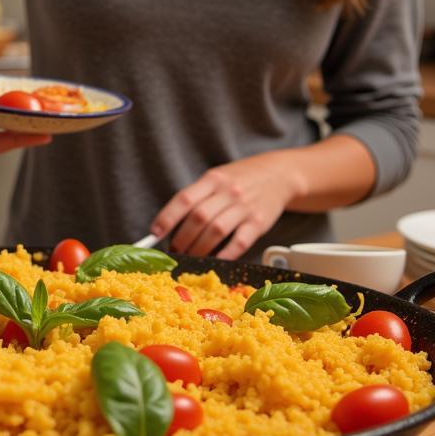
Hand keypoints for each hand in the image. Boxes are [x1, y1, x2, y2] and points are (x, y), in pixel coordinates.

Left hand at [149, 152, 298, 258]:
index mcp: (212, 179)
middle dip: (182, 238)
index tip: (155, 233)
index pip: (184, 199)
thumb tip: (170, 222)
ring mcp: (244, 207)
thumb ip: (197, 195)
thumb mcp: (217, 177)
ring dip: (198, 249)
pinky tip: (213, 261)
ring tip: (189, 256)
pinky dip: (224, 255)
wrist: (279, 174)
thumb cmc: (240, 178)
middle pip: (198, 218)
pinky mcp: (259, 222)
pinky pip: (239, 242)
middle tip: (174, 250)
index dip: (167, 217)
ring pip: (215, 231)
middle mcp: (228, 192)